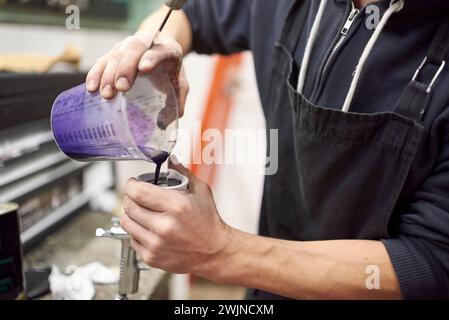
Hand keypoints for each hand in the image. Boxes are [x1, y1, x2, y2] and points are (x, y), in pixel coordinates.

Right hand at [86, 32, 188, 116]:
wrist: (158, 51)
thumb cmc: (171, 71)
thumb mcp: (181, 85)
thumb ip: (177, 102)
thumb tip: (163, 123)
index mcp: (168, 50)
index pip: (160, 50)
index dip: (152, 57)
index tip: (144, 68)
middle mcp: (146, 43)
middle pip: (134, 50)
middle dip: (125, 68)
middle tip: (121, 87)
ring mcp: (127, 46)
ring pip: (116, 55)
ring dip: (109, 74)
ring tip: (106, 93)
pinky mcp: (113, 54)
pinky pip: (102, 62)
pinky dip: (95, 74)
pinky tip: (91, 88)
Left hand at [120, 159, 230, 275]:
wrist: (214, 252)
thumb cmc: (208, 223)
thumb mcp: (201, 191)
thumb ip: (183, 173)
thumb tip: (170, 160)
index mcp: (176, 206)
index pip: (138, 192)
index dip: (131, 185)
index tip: (133, 183)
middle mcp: (164, 226)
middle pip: (129, 206)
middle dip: (130, 197)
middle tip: (137, 196)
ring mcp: (156, 243)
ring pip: (127, 223)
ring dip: (131, 214)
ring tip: (142, 212)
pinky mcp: (151, 257)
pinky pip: (132, 239)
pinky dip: (137, 231)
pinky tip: (149, 228)